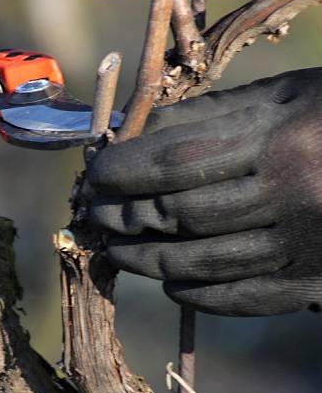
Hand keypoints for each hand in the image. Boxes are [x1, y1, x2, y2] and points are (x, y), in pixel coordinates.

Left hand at [88, 69, 321, 315]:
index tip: (94, 172)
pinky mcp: (317, 284)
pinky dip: (195, 293)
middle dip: (122, 214)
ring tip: (114, 247)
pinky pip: (240, 298)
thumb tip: (140, 132)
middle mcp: (292, 195)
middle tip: (93, 211)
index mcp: (284, 137)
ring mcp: (305, 246)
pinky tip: (170, 282)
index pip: (176, 161)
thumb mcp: (290, 95)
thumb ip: (216, 114)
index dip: (124, 170)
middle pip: (178, 214)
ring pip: (200, 263)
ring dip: (144, 258)